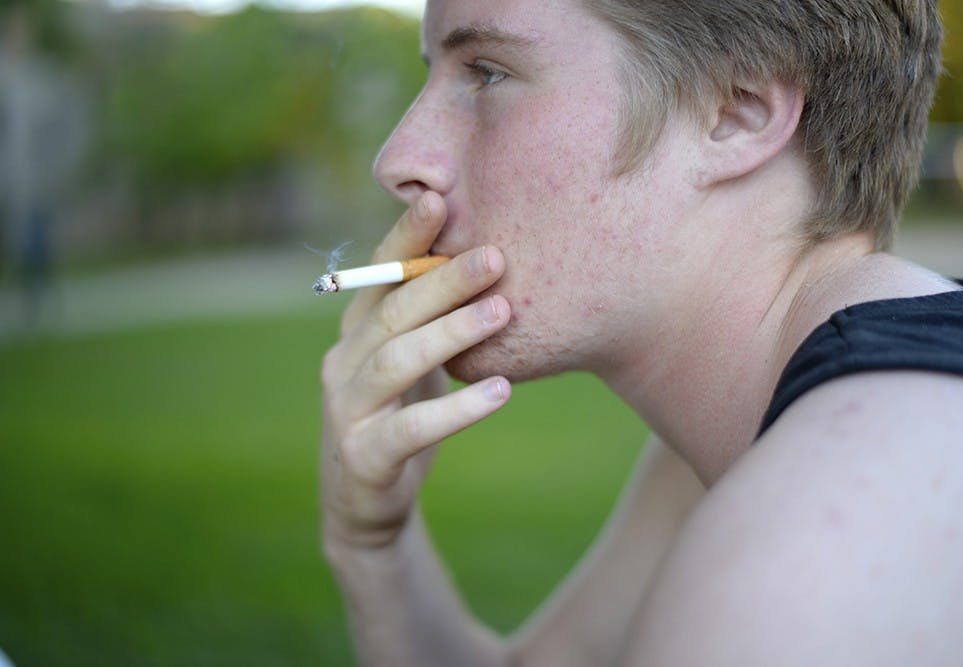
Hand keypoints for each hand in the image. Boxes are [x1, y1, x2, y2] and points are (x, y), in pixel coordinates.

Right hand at [320, 192, 511, 555]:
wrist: (367, 501)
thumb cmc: (401, 415)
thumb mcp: (413, 361)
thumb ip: (429, 318)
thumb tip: (484, 256)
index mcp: (356, 331)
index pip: (381, 275)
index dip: (407, 237)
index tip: (441, 198)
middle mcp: (343, 362)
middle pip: (392, 312)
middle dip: (444, 281)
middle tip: (496, 256)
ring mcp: (348, 410)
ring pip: (396, 361)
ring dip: (451, 333)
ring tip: (503, 312)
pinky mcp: (364, 457)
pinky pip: (411, 429)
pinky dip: (457, 410)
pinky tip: (501, 391)